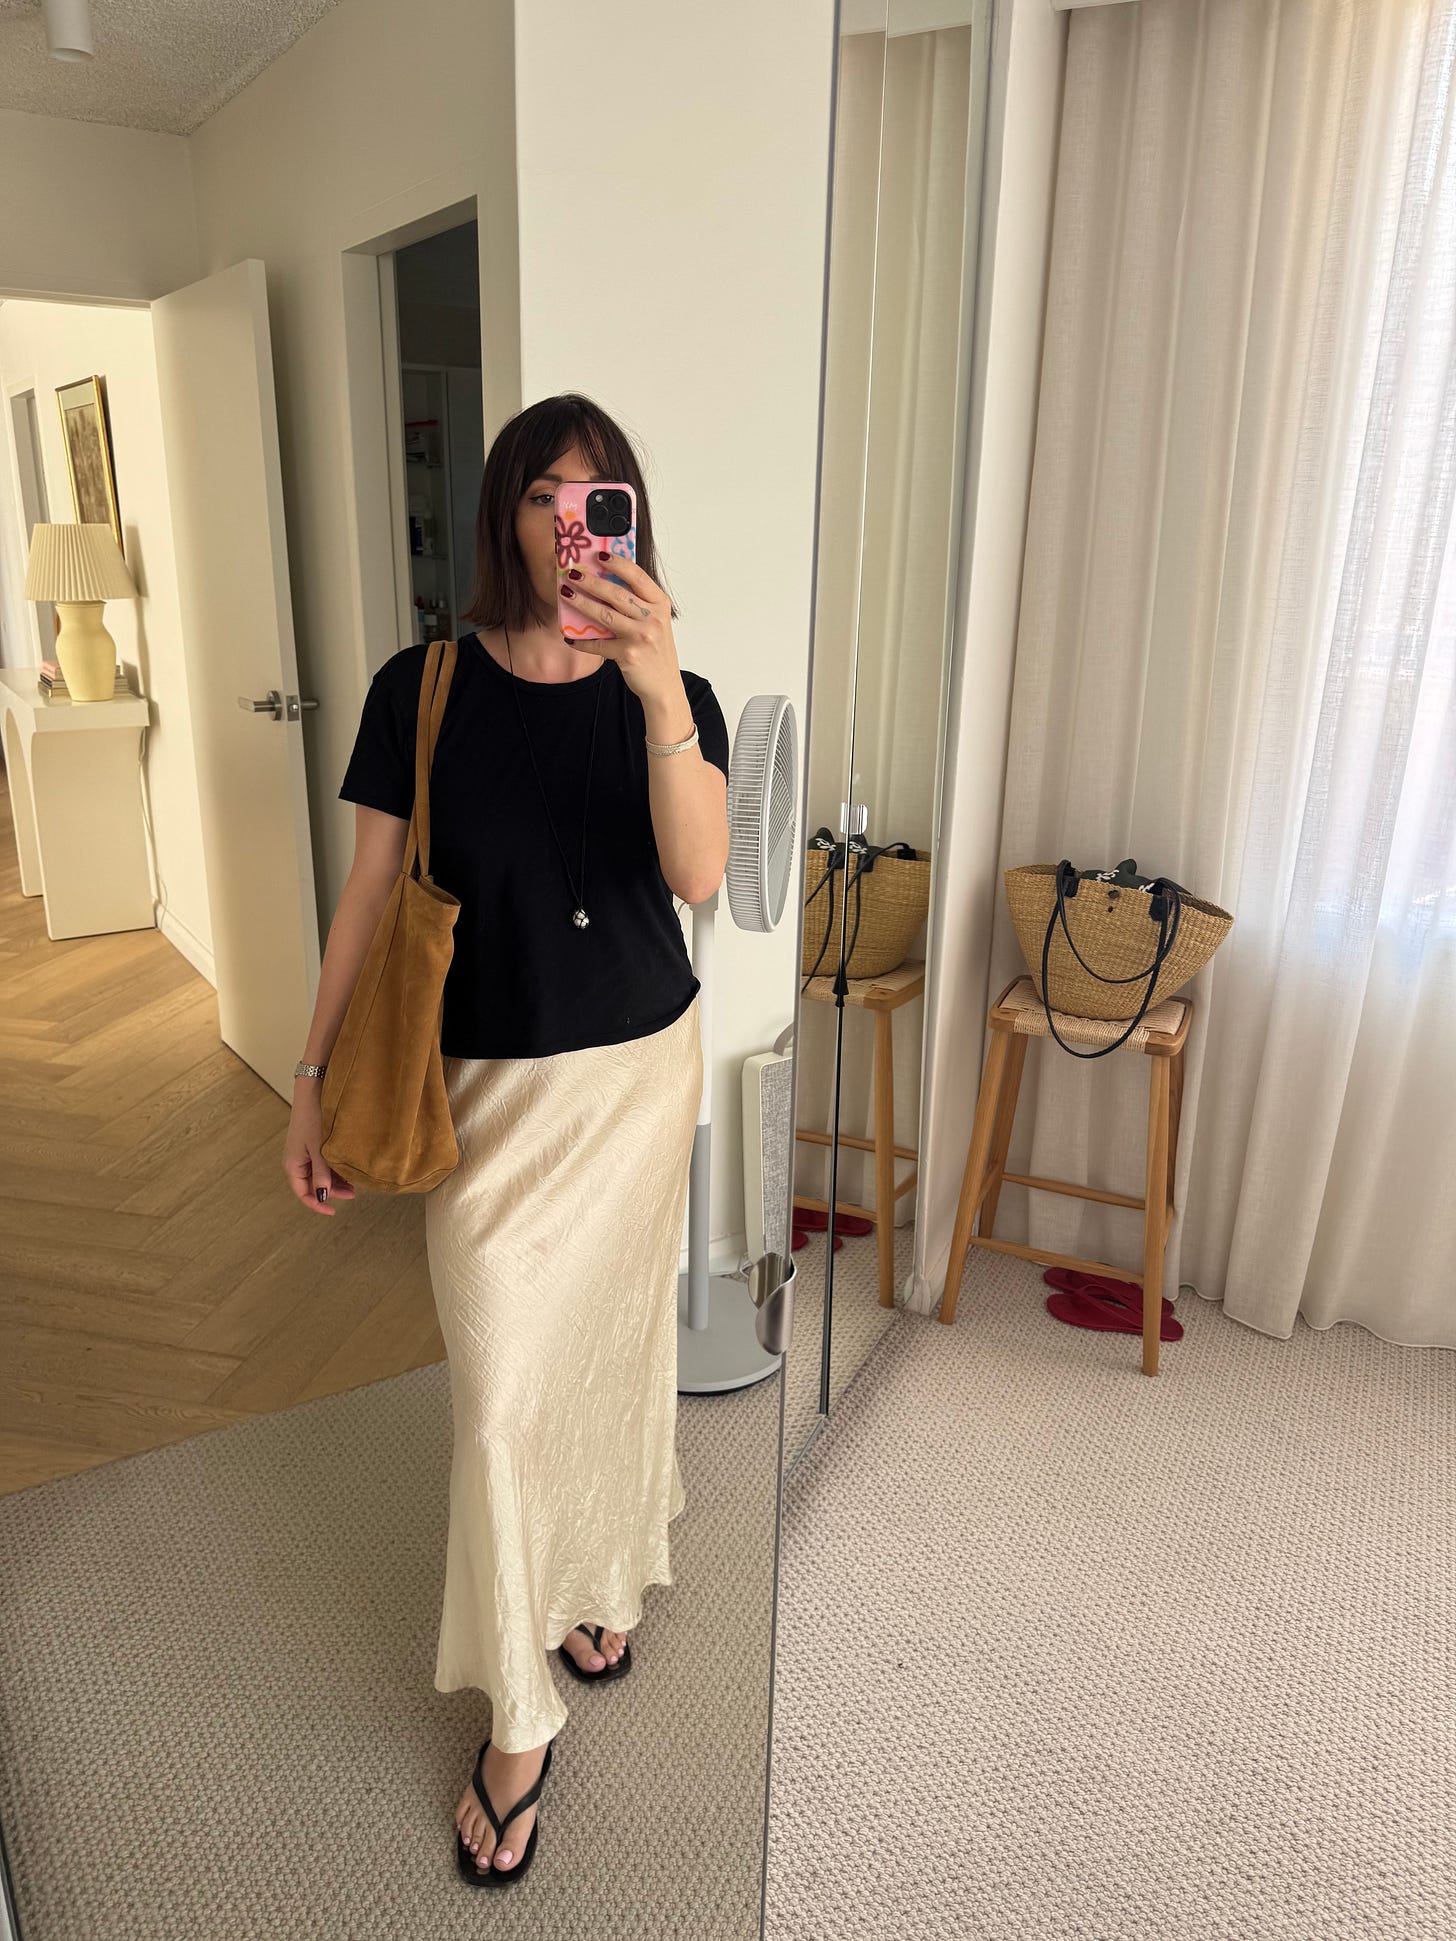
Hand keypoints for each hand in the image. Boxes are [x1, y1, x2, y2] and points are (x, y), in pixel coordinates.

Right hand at [283, 1094, 356, 1215]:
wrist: (313, 1091)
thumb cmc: (314, 1119)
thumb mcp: (320, 1150)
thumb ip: (322, 1174)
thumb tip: (323, 1196)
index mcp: (293, 1165)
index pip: (303, 1194)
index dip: (318, 1205)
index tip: (334, 1212)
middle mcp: (296, 1162)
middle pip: (314, 1185)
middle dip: (333, 1191)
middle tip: (354, 1192)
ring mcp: (304, 1153)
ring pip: (320, 1175)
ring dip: (336, 1180)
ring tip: (354, 1180)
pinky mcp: (312, 1145)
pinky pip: (322, 1163)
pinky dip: (334, 1168)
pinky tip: (347, 1168)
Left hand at [560, 553, 680, 707]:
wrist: (664, 685)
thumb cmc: (656, 650)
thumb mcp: (655, 622)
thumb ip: (637, 603)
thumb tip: (604, 583)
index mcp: (660, 604)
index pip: (637, 576)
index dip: (617, 563)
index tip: (599, 555)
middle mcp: (653, 618)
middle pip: (616, 593)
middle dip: (591, 581)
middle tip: (572, 573)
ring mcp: (641, 636)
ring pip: (605, 614)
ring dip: (581, 603)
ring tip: (566, 593)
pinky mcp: (628, 654)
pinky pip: (599, 644)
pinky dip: (582, 641)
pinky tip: (570, 636)